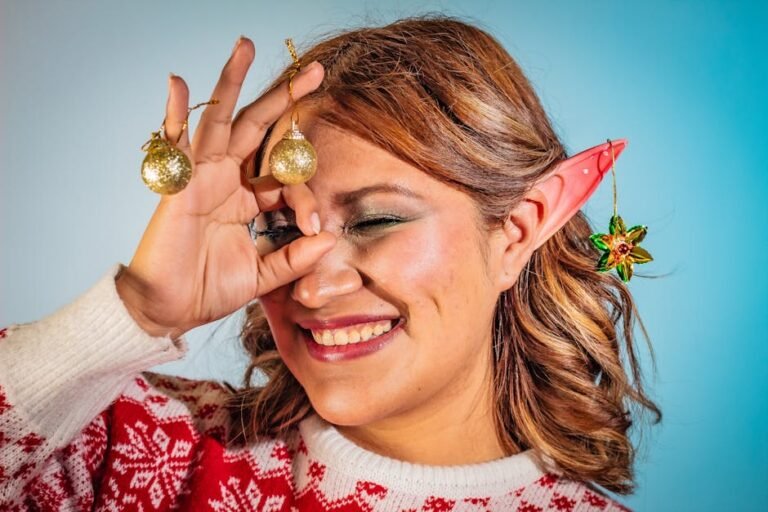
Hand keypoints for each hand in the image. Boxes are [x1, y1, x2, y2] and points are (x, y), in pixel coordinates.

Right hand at [116, 37, 334, 339]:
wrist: (170, 310)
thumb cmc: (209, 290)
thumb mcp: (263, 275)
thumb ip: (295, 258)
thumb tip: (330, 239)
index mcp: (249, 201)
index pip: (285, 179)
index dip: (306, 197)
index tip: (317, 226)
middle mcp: (228, 182)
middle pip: (258, 129)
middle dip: (285, 100)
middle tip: (314, 71)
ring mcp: (203, 179)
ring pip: (221, 121)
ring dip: (233, 83)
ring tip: (246, 46)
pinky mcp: (180, 187)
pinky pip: (177, 144)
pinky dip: (177, 113)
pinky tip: (179, 83)